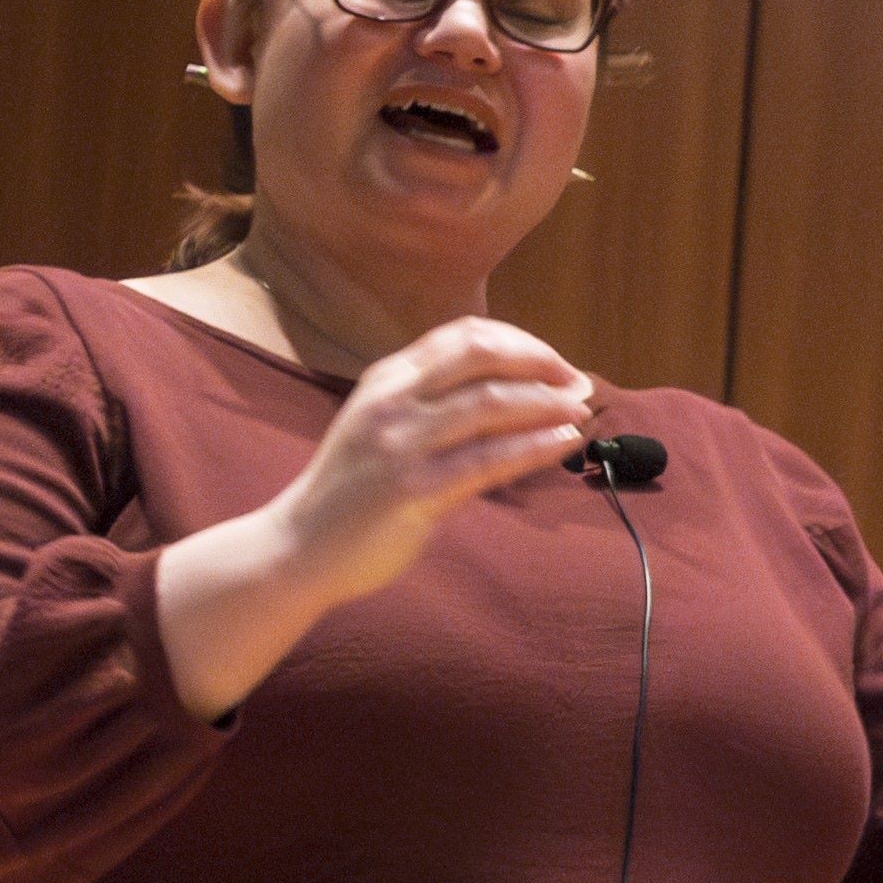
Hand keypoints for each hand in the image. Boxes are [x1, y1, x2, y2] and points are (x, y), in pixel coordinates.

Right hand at [155, 318, 597, 716]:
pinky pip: (488, 458)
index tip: (555, 363)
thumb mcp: (388, 428)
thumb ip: (439, 406)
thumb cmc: (355, 489)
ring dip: (547, 403)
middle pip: (480, 354)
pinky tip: (564, 441)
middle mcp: (392, 400)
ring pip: (490, 403)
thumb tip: (519, 395)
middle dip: (540, 362)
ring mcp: (400, 443)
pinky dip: (535, 445)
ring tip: (582, 410)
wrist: (300, 546)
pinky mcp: (414, 489)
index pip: (463, 335)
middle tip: (578, 382)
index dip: (520, 342)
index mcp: (387, 378)